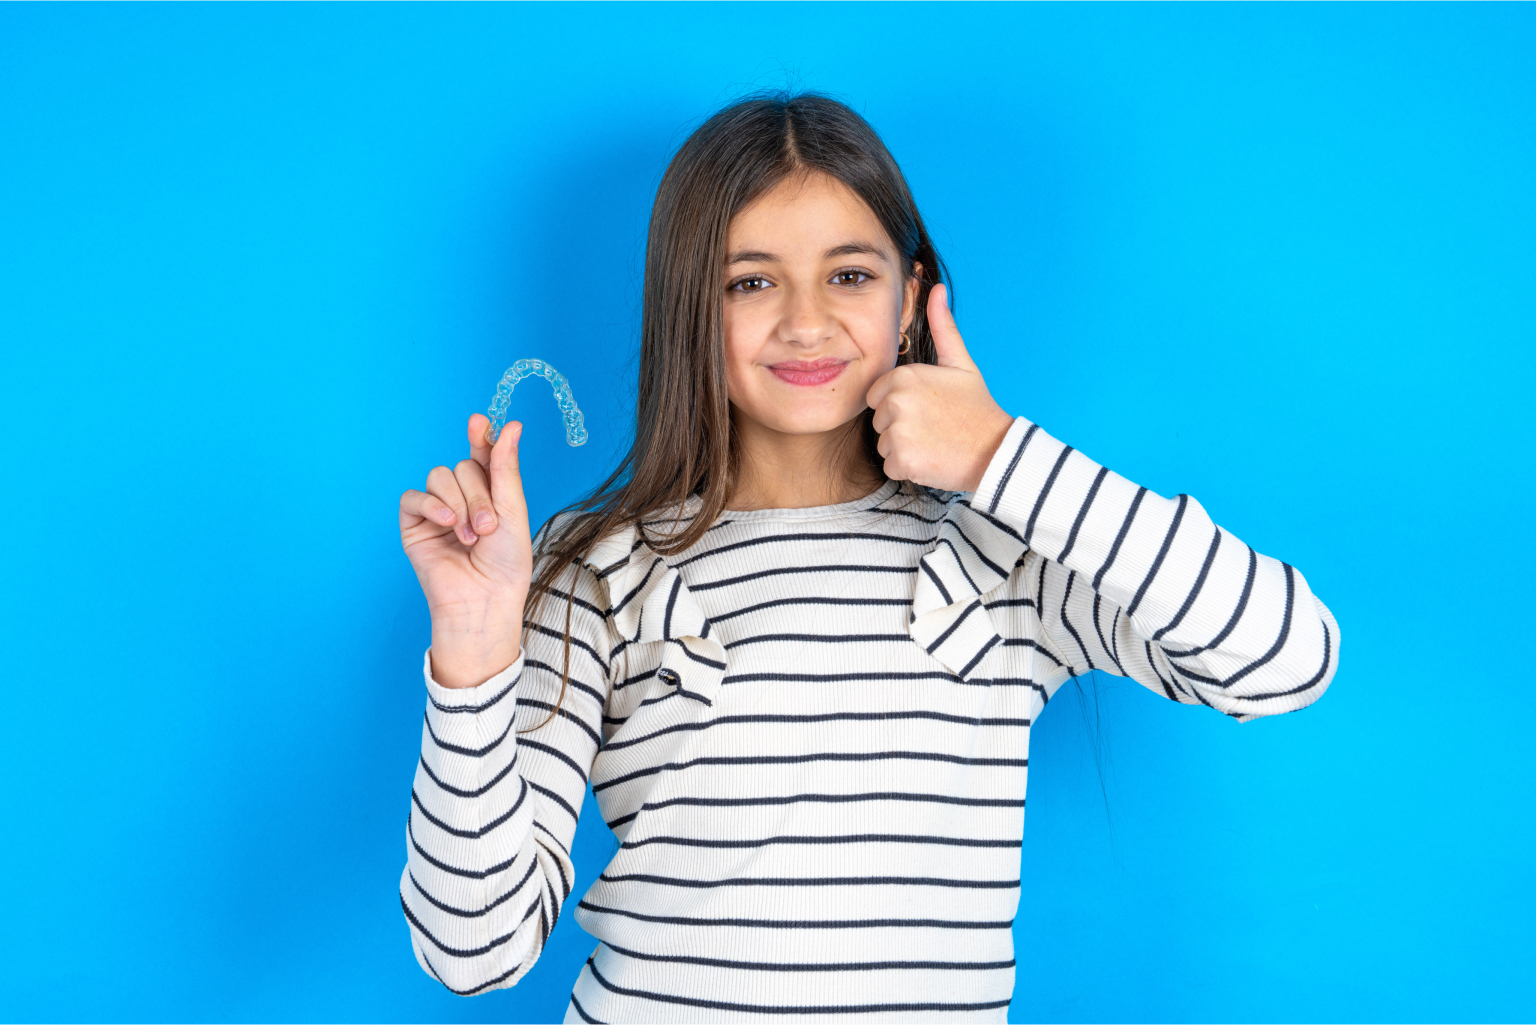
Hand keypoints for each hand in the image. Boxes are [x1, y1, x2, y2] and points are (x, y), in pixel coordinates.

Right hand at [399, 415, 532, 687]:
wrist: (484, 600)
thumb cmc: (505, 564)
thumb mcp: (513, 511)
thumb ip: (505, 468)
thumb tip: (510, 425)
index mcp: (490, 492)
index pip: (482, 454)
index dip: (480, 437)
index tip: (479, 422)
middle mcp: (462, 496)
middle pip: (462, 466)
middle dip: (478, 495)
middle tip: (488, 528)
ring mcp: (437, 509)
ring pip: (439, 477)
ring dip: (459, 503)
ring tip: (471, 536)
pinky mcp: (414, 525)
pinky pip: (413, 497)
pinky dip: (431, 505)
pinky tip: (447, 523)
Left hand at [866, 284, 1014, 492]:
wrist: (997, 452)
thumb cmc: (976, 408)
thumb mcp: (960, 363)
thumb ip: (943, 327)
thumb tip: (937, 288)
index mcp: (904, 376)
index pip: (878, 396)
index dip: (900, 404)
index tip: (928, 408)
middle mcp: (896, 402)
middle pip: (879, 420)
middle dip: (900, 426)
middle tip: (933, 426)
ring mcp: (898, 432)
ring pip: (883, 444)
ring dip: (903, 448)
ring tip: (934, 442)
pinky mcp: (901, 460)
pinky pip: (890, 465)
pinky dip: (907, 468)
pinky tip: (931, 458)